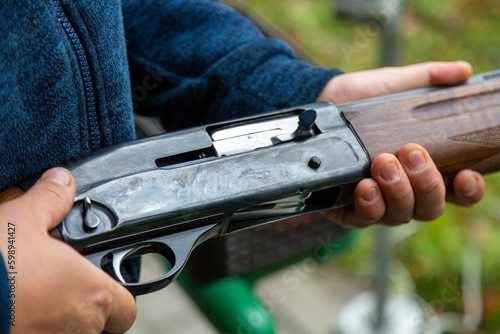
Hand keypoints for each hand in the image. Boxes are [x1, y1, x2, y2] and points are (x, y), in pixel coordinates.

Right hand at [0, 168, 135, 332]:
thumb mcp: (21, 220)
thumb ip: (51, 200)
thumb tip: (62, 181)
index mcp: (90, 294)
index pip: (125, 309)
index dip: (115, 297)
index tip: (100, 286)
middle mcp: (78, 328)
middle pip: (94, 323)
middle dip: (77, 305)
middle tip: (53, 285)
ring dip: (53, 320)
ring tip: (26, 297)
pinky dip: (30, 328)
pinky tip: (12, 313)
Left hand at [317, 61, 484, 227]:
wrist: (320, 101)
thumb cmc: (361, 98)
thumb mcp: (394, 85)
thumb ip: (428, 78)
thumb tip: (463, 71)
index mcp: (423, 168)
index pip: (456, 191)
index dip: (467, 190)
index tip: (465, 174)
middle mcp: (404, 191)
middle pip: (430, 207)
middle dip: (427, 183)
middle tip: (411, 152)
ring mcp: (377, 203)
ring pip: (400, 215)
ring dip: (398, 191)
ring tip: (383, 162)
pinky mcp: (347, 209)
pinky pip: (364, 219)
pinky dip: (369, 205)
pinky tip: (365, 186)